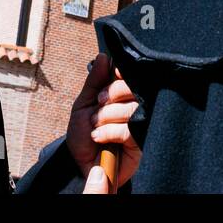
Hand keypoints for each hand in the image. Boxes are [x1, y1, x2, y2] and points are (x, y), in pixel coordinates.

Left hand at [67, 52, 140, 190]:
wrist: (81, 165)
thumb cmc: (83, 134)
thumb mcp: (83, 105)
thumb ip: (94, 82)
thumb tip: (104, 57)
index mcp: (122, 94)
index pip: (129, 74)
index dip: (119, 76)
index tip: (108, 83)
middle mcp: (134, 105)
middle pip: (132, 88)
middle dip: (110, 96)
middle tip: (97, 107)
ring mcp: (140, 123)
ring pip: (130, 108)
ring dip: (106, 117)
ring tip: (94, 128)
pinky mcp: (141, 142)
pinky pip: (129, 130)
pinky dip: (109, 132)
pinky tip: (99, 138)